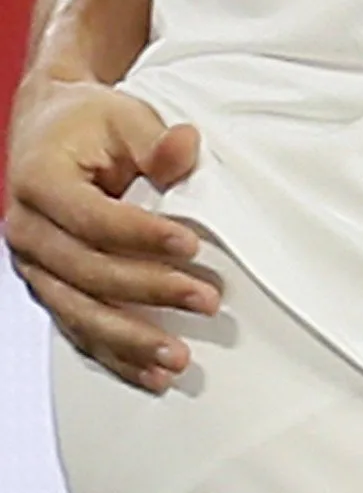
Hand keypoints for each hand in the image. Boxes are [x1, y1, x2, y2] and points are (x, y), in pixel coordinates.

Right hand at [7, 77, 213, 389]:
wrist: (48, 131)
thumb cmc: (90, 124)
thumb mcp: (126, 117)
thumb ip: (155, 141)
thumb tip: (185, 146)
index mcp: (39, 184)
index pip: (93, 220)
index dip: (142, 236)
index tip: (191, 246)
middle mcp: (27, 231)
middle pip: (87, 273)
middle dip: (148, 292)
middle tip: (206, 301)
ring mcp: (34, 265)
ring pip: (78, 312)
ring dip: (129, 340)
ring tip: (178, 359)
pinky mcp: (48, 286)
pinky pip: (77, 328)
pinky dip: (113, 354)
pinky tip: (149, 375)